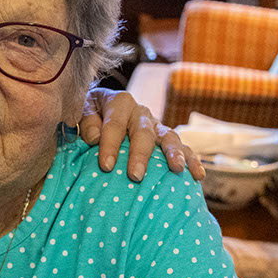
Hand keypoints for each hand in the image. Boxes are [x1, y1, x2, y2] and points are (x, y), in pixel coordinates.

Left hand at [80, 87, 205, 180]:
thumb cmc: (87, 117)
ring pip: (169, 136)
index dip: (110, 144)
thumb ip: (85, 121)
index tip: (106, 166)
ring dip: (173, 152)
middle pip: (143, 131)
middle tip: (135, 175)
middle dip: (140, 154)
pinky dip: (192, 160)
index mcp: (118, 102)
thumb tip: (94, 137)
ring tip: (177, 169)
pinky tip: (198, 175)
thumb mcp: (80, 112)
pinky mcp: (165, 138)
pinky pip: (183, 148)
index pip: (114, 123)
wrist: (98, 111)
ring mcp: (156, 125)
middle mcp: (140, 112)